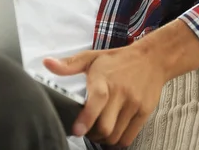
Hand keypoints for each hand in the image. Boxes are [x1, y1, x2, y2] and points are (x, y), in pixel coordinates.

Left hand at [43, 45, 166, 146]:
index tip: (76, 131)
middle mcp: (120, 93)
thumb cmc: (117, 59)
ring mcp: (134, 104)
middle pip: (105, 127)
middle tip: (85, 130)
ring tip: (97, 131)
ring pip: (116, 135)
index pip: (96, 102)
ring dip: (103, 139)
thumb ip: (69, 64)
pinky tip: (111, 133)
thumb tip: (47, 63)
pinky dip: (118, 141)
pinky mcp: (144, 112)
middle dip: (91, 134)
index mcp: (105, 79)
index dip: (86, 120)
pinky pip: (129, 137)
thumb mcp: (92, 57)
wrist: (152, 59)